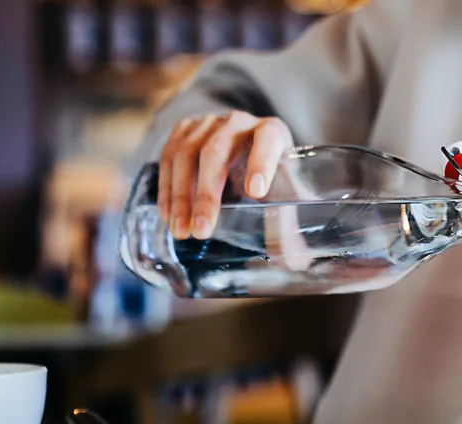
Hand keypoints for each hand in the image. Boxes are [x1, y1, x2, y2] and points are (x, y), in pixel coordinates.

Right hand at [158, 111, 292, 239]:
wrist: (245, 148)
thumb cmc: (269, 176)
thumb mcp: (284, 194)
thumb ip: (288, 223)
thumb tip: (295, 262)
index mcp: (272, 132)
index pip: (268, 140)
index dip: (261, 162)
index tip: (256, 192)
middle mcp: (239, 122)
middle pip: (218, 152)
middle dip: (207, 193)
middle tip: (202, 230)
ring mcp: (207, 123)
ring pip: (187, 154)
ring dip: (181, 196)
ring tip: (181, 231)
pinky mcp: (184, 130)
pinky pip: (168, 157)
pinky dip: (166, 188)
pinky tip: (168, 215)